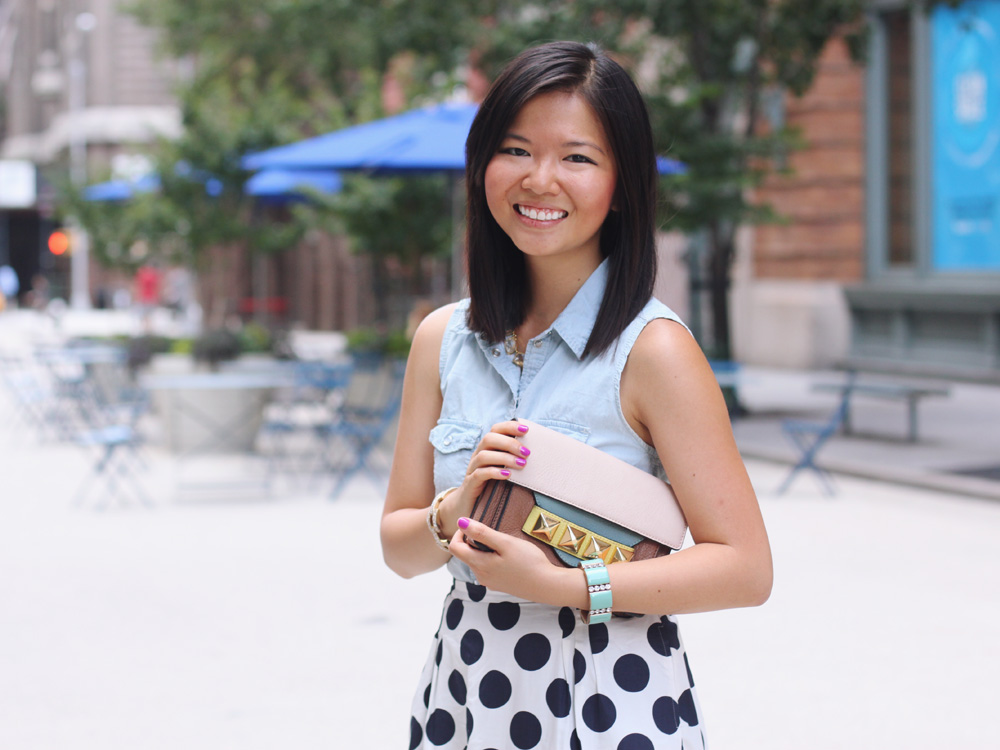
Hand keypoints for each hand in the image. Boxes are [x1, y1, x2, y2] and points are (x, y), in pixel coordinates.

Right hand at [436, 420, 530, 538]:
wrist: (467, 506)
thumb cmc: (490, 485)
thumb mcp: (502, 468)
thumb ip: (513, 459)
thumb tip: (535, 452)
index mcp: (487, 449)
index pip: (495, 430)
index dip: (509, 426)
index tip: (526, 430)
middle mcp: (478, 455)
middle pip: (489, 439)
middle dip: (509, 443)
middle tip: (527, 452)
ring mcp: (472, 469)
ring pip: (484, 456)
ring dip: (505, 458)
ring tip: (521, 464)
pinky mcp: (470, 484)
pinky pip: (479, 474)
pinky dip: (494, 472)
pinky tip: (507, 475)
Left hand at [449, 517, 574, 604]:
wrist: (547, 585)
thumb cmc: (529, 562)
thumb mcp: (505, 543)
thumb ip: (482, 533)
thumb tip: (460, 522)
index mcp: (479, 565)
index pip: (455, 548)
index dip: (460, 533)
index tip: (473, 524)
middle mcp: (480, 576)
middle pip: (466, 554)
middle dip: (473, 540)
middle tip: (493, 531)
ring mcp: (490, 582)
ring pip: (477, 561)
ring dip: (483, 549)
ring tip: (503, 543)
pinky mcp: (499, 585)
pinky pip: (487, 568)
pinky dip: (492, 558)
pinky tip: (508, 556)